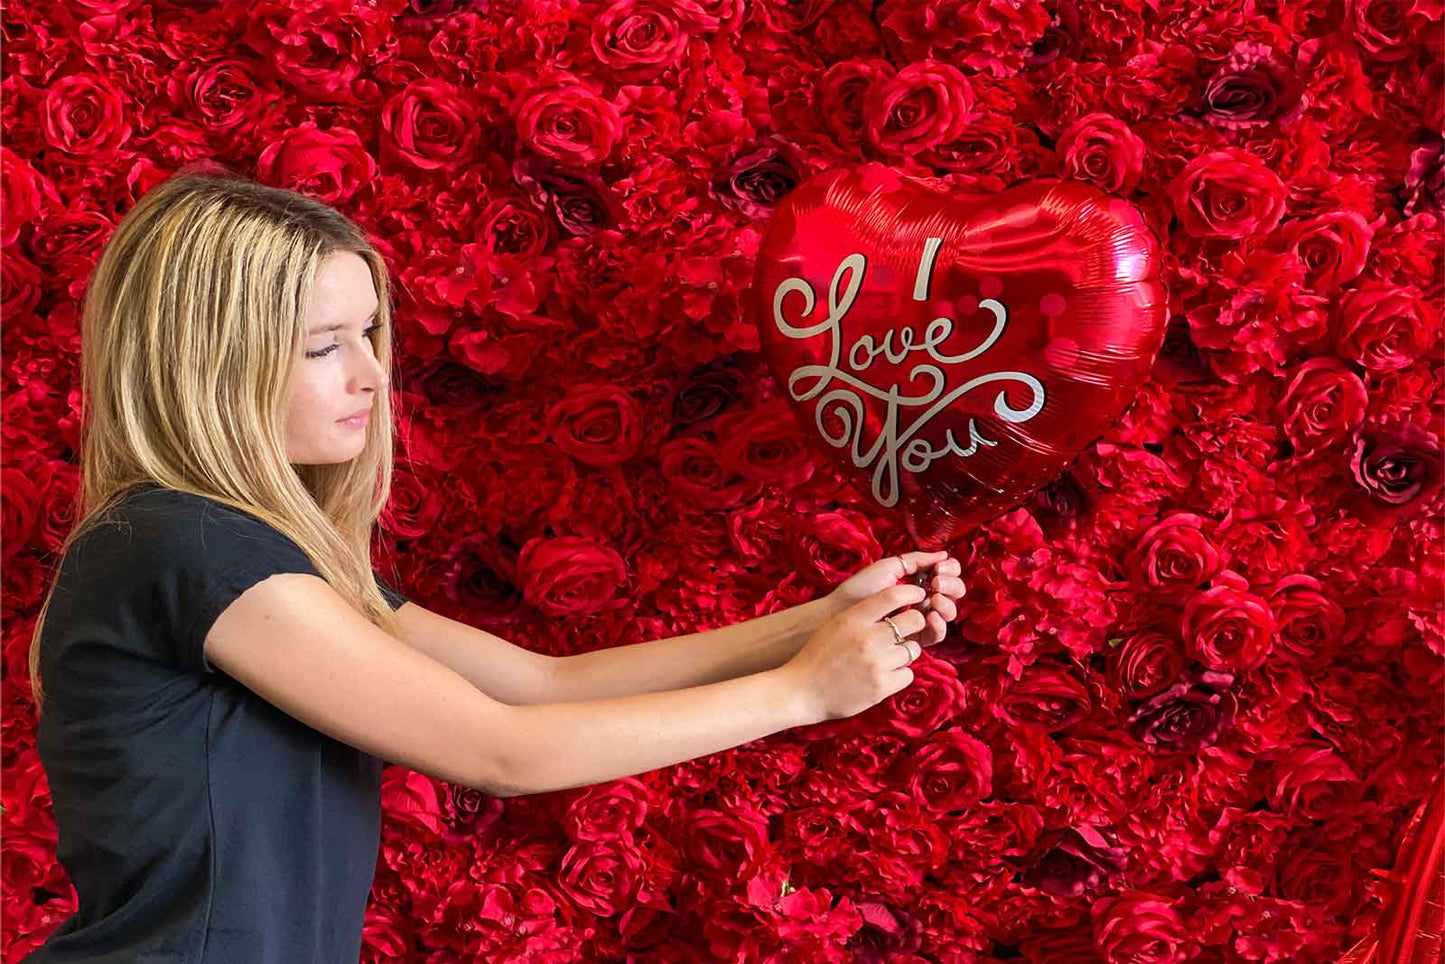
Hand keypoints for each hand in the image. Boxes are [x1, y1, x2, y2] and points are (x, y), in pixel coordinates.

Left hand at [826, 550, 965, 649]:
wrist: (843, 612)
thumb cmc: (860, 588)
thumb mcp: (889, 568)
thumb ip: (917, 560)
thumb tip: (944, 555)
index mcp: (917, 581)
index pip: (946, 575)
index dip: (950, 570)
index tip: (940, 568)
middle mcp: (922, 600)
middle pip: (952, 594)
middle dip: (951, 585)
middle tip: (937, 582)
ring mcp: (919, 619)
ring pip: (948, 613)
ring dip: (947, 603)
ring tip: (934, 598)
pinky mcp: (915, 638)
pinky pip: (936, 633)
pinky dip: (939, 624)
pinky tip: (931, 615)